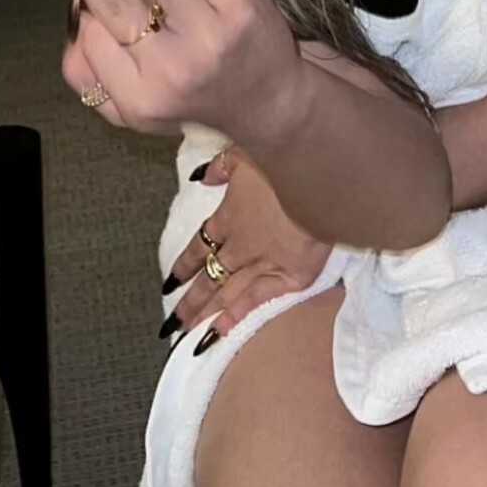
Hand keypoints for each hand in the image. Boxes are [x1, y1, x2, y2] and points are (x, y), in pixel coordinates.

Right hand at [36, 0, 306, 142]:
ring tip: (191, 15)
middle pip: (110, 0)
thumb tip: (74, 27)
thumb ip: (90, 78)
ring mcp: (210, 38)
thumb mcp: (135, 111)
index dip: (92, 19)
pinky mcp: (242, 9)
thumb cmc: (193, 98)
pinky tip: (211, 0)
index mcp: (139, 99)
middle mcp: (172, 70)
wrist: (270, 105)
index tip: (87, 7)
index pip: (90, 35)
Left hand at [164, 144, 333, 341]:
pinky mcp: (289, 275)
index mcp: (228, 217)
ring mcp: (262, 262)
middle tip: (169, 323)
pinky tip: (220, 332)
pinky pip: (256, 300)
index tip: (169, 283)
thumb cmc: (282, 160)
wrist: (316, 177)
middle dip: (188, 301)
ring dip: (204, 313)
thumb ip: (221, 167)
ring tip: (185, 334)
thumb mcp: (243, 153)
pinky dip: (238, 315)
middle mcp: (239, 245)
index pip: (198, 247)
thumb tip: (201, 177)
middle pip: (207, 278)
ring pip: (225, 292)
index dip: (183, 266)